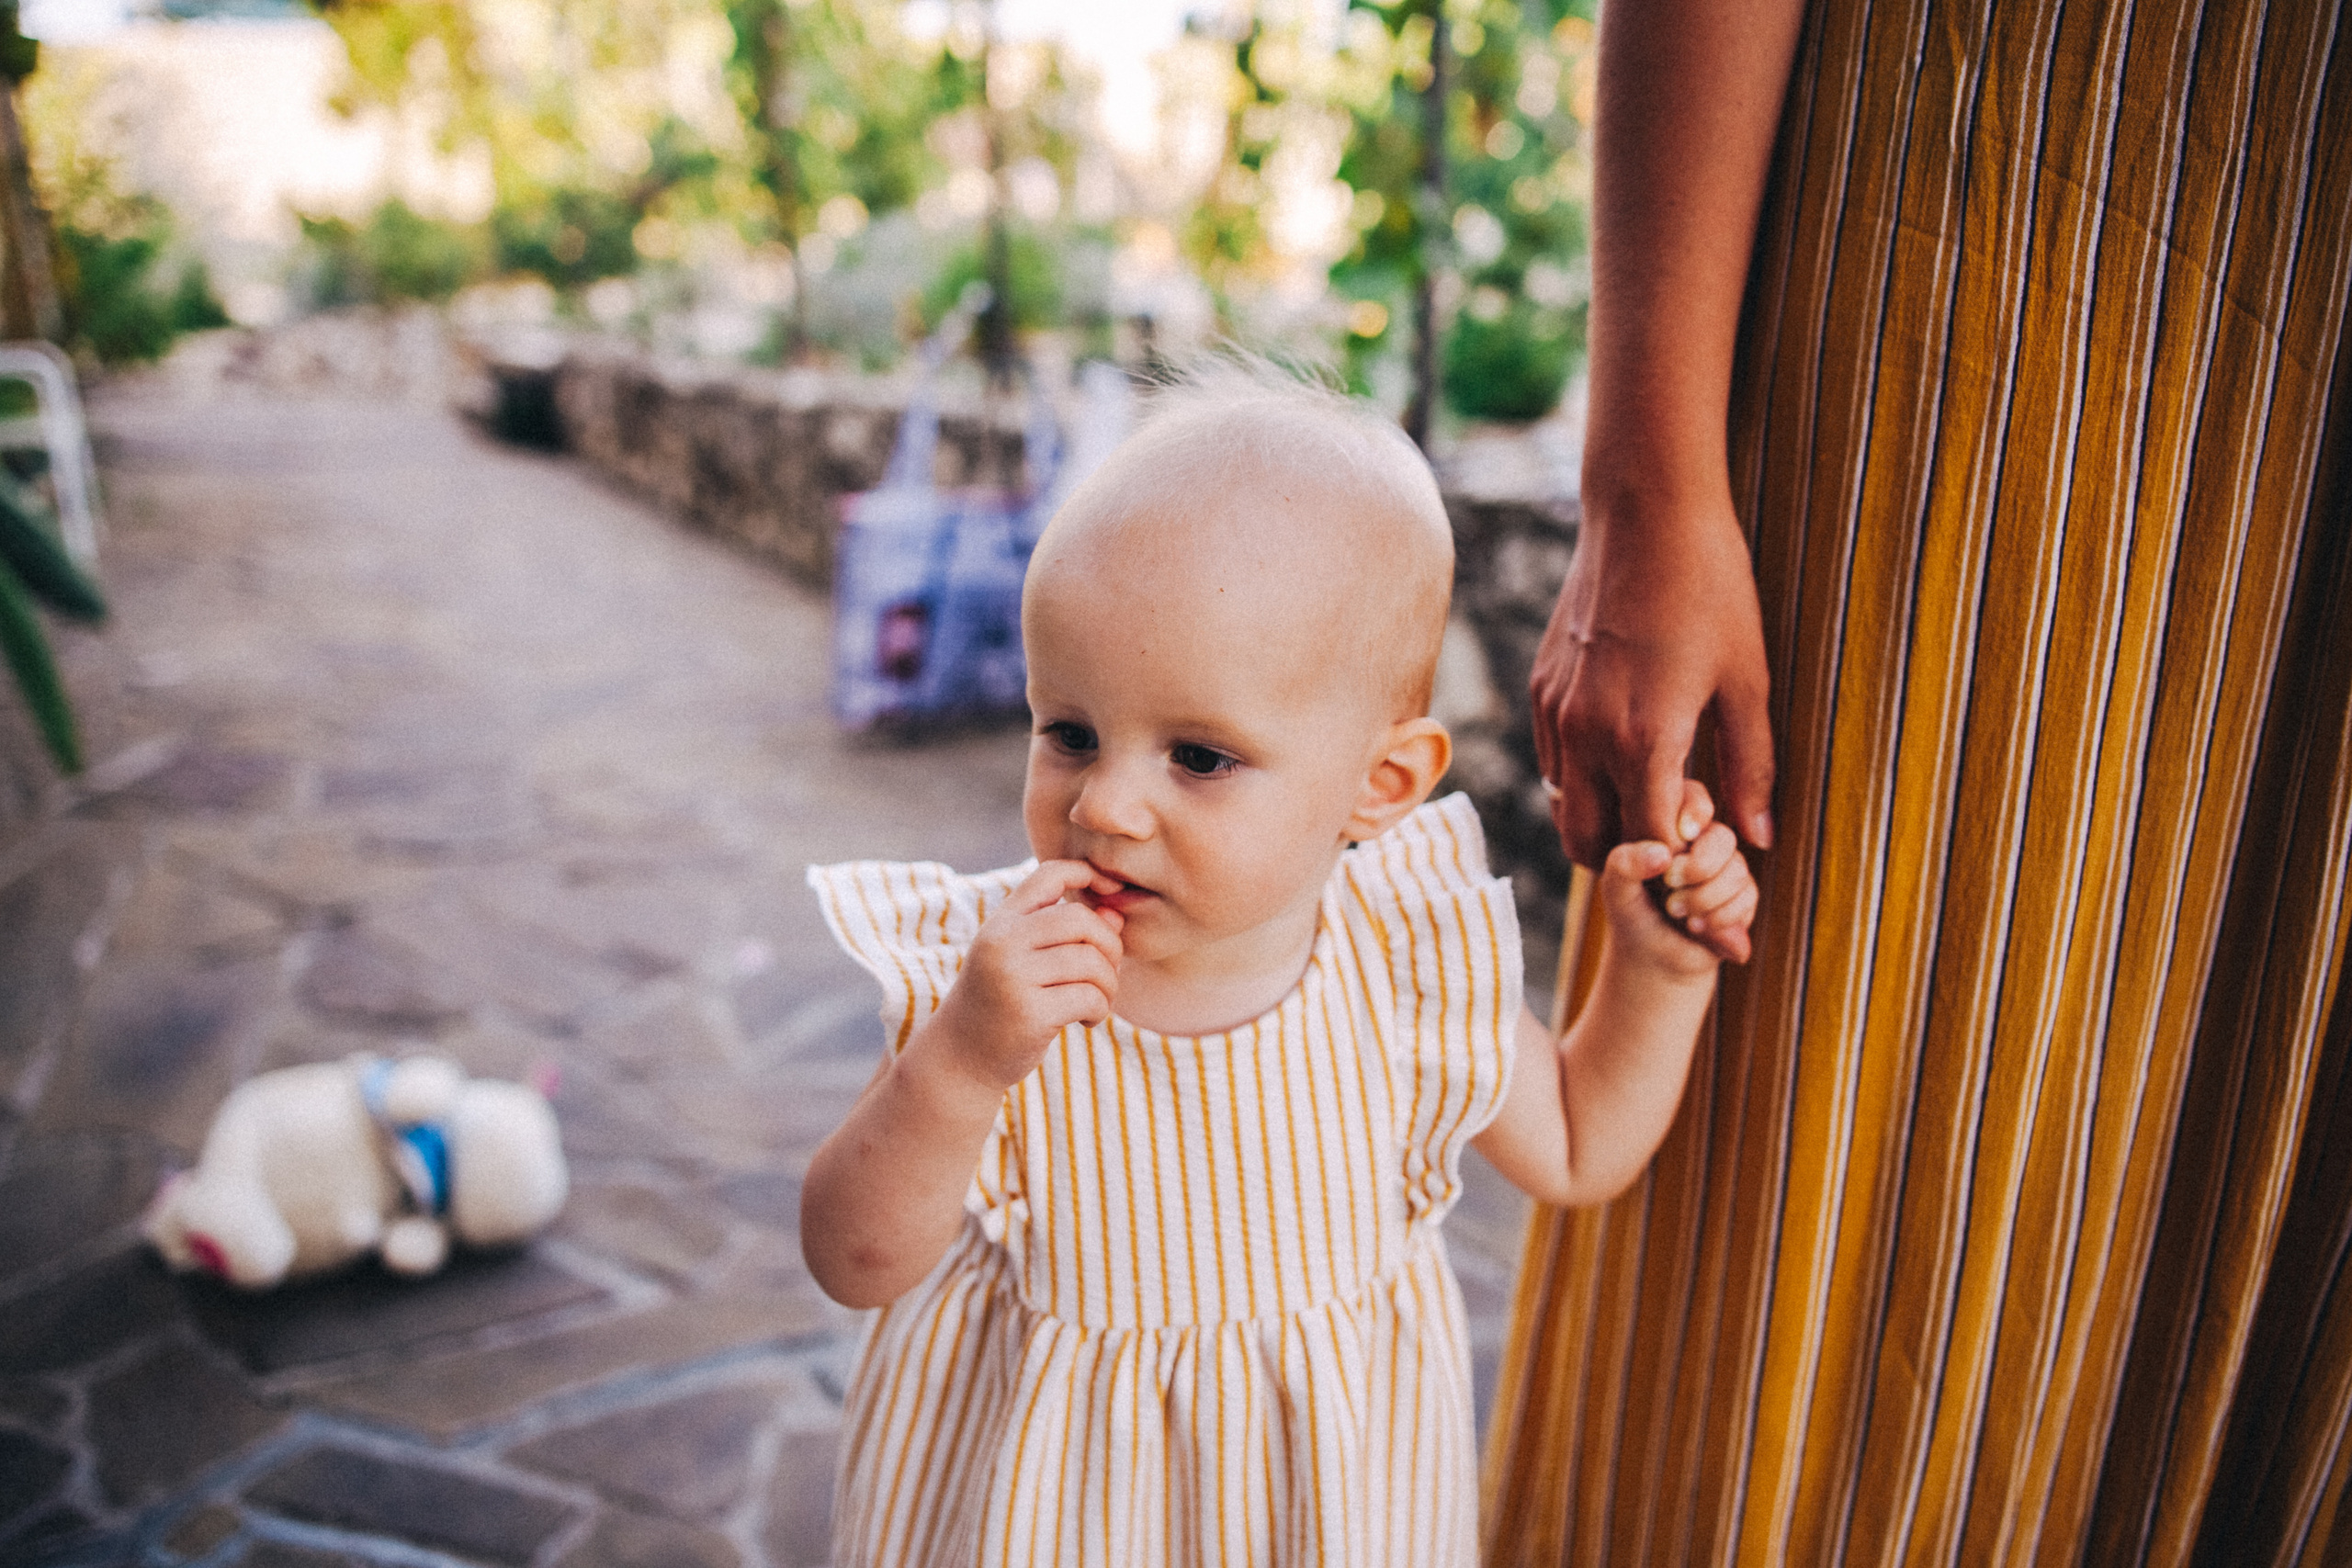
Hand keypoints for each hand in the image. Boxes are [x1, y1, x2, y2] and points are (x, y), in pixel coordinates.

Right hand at [923, 859, 1124, 1093]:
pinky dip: (1099, 1009)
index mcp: (1001, 922)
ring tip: (1097, 1001)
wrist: (959, 1058)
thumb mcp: (1025, 960)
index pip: (1050, 874)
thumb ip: (1067, 935)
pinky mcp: (1029, 1013)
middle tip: (1106, 974)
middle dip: (1109, 946)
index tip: (1110, 893)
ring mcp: (1013, 977)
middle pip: (1081, 919)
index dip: (1087, 873)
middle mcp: (1002, 942)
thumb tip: (1116, 915)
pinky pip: (1089, 997)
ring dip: (1108, 984)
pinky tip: (1085, 1021)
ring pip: (1090, 961)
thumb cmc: (1000, 1003)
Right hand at [1530, 497, 1774, 867]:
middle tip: (1673, 841)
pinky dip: (1581, 778)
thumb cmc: (1710, 590)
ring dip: (1602, 818)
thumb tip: (1760, 838)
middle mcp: (1587, 735)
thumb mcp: (1747, 682)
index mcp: (1644, 740)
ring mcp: (1557, 711)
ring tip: (1651, 795)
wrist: (1647, 513)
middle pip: (1587, 843)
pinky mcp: (1543, 687)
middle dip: (1628, 859)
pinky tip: (1621, 752)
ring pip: (1563, 805)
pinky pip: (1552, 761)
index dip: (1678, 862)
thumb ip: (1751, 768)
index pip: (1647, 845)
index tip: (1705, 852)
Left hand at [1600, 780, 1756, 967]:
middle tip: (1669, 885)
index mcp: (1670, 826)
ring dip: (1705, 898)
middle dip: (1699, 867)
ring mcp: (1726, 868)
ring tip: (1676, 912)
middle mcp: (1702, 842)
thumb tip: (1662, 853)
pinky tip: (1696, 926)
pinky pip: (1747, 897)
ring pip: (1738, 870)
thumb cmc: (1631, 915)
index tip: (1682, 835)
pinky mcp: (1743, 896)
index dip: (1695, 811)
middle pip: (1722, 837)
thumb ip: (1624, 865)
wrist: (1654, 957)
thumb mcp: (1616, 890)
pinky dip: (1720, 917)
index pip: (1694, 797)